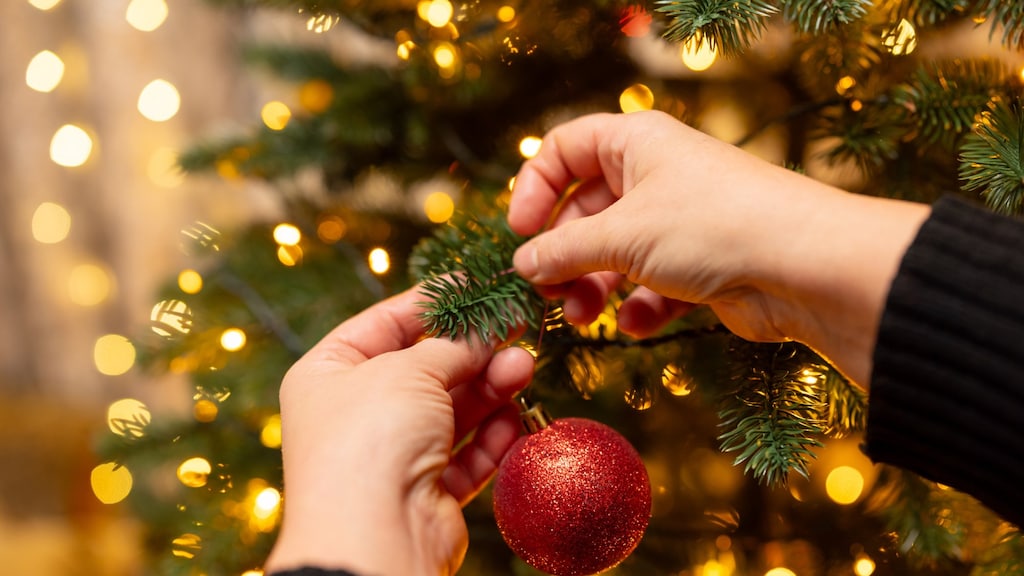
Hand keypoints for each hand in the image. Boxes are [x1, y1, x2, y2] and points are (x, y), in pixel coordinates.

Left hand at [265, 287, 533, 575]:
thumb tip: (488, 326)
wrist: (372, 538)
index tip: (479, 285)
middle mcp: (357, 412)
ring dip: (491, 388)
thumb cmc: (370, 440)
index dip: (434, 303)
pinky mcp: (426, 492)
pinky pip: (465, 455)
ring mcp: (391, 454)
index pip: (386, 323)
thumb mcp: (408, 370)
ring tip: (523, 369)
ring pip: (453, 410)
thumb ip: (453, 345)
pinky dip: (491, 437)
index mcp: (329, 373)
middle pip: (427, 367)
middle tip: (518, 328)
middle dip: (474, 350)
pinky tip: (513, 418)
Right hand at [508, 111, 928, 385]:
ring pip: (615, 254)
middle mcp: (657, 176)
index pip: (565, 150)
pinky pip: (652, 285)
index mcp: (635, 143)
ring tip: (584, 318)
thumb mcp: (622, 235)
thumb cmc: (712, 227)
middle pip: (586, 211)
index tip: (519, 232)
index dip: (535, 189)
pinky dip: (640, 307)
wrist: (804, 268)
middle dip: (564, 255)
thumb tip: (522, 264)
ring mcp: (680, 222)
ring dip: (594, 288)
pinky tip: (638, 324)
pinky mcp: (700, 266)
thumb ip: (563, 249)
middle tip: (547, 293)